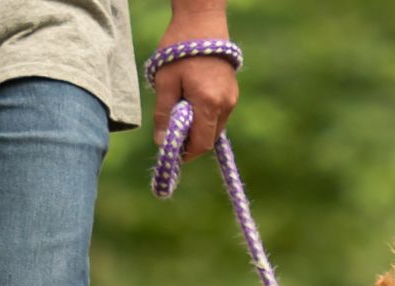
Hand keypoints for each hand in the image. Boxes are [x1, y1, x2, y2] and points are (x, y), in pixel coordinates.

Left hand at [150, 15, 239, 161]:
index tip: (171, 152)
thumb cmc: (180, 50)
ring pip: (215, 128)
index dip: (186, 153)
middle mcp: (226, 104)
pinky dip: (205, 117)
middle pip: (210, 138)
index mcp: (208, 103)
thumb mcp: (165, 82)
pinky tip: (190, 103)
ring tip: (180, 113)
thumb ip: (164, 114)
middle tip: (172, 132)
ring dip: (198, 129)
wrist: (202, 22)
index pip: (201, 143)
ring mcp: (232, 98)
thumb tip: (161, 142)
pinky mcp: (233, 92)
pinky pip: (219, 115)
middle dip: (191, 142)